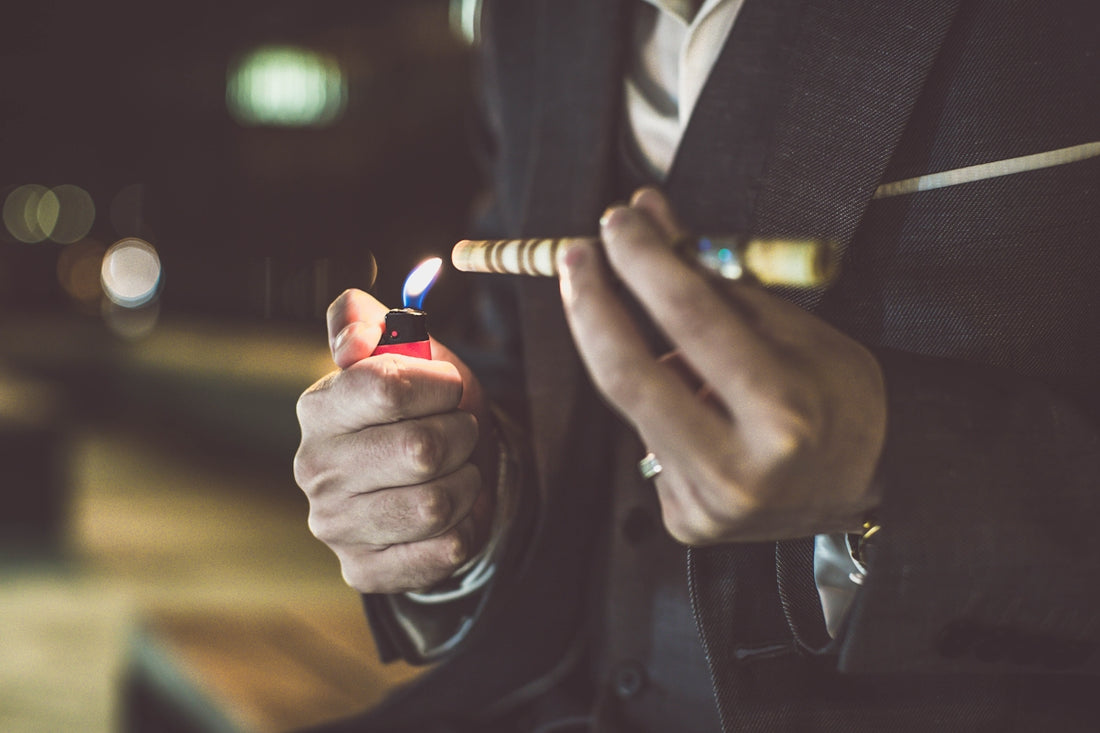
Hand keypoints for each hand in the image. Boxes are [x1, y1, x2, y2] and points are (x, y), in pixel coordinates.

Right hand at [294, 289, 495, 592]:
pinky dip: (466, 525)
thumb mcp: (405, 350)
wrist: (436, 473)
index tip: (448, 388)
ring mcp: (334, 525)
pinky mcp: (363, 569)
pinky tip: (454, 510)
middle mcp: (314, 469)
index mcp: (319, 408)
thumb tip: (352, 336)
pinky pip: (443, 549)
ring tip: (458, 469)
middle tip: (461, 431)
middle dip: (460, 435)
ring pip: (434, 504)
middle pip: (420, 451)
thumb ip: (369, 324)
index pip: (386, 388)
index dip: (437, 385)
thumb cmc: (421, 406)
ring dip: (465, 481)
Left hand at [557, 188, 885, 544]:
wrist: (863, 485)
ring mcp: (707, 504)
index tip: (617, 221)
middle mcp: (740, 469)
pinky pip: (649, 439)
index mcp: (784, 412)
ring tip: (639, 317)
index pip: (691, 318)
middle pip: (629, 373)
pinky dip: (656, 401)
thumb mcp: (794, 328)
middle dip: (591, 305)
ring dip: (621, 349)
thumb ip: (713, 277)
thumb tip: (648, 217)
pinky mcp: (686, 522)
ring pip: (632, 405)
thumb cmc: (837, 395)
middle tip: (575, 255)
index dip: (644, 261)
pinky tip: (685, 394)